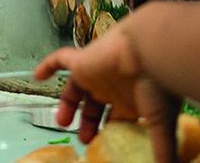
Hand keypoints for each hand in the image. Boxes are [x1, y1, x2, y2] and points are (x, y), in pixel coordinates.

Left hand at [33, 31, 179, 157]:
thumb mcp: (159, 123)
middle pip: (95, 107)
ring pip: (77, 90)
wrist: (152, 51)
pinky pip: (61, 59)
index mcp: (132, 100)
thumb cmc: (158, 85)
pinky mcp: (83, 61)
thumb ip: (162, 149)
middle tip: (83, 139)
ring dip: (68, 105)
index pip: (116, 119)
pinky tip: (37, 75)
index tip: (104, 149)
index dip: (108, 133)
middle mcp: (114, 86)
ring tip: (61, 122)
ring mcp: (97, 73)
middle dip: (88, 123)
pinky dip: (48, 65)